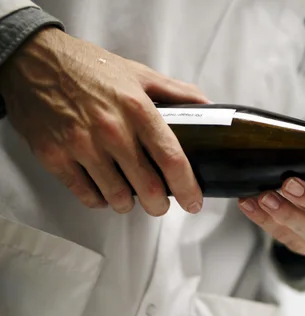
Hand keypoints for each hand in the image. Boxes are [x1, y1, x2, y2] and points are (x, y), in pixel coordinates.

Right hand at [0, 27, 209, 214]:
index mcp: (137, 109)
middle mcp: (111, 130)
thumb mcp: (138, 73)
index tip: (193, 200)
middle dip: (159, 205)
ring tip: (130, 197)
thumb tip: (208, 107)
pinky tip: (103, 190)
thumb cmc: (87, 67)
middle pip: (148, 187)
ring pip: (117, 197)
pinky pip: (86, 194)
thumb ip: (177, 92)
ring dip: (128, 204)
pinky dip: (99, 199)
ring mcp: (81, 145)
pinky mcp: (55, 156)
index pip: (172, 159)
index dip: (187, 187)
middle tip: (160, 203)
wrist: (32, 59)